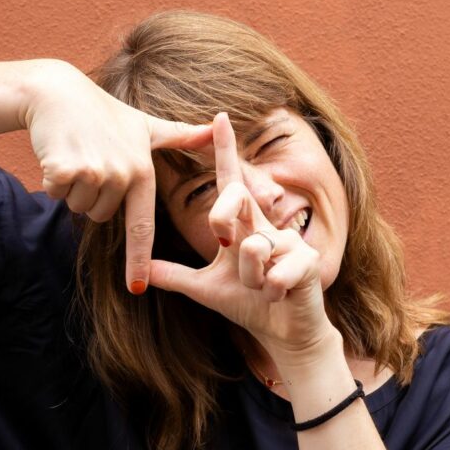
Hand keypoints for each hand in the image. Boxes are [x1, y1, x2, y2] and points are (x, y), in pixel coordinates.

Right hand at [22, 61, 213, 292]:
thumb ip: (179, 135)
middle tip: (92, 160)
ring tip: (78, 154)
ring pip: (77, 207)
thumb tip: (212, 129)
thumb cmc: (104, 112)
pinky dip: (52, 179)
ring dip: (72, 187)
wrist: (58, 93)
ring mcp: (94, 173)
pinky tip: (59, 153)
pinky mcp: (65, 169)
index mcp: (143, 171)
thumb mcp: (144, 124)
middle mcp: (122, 175)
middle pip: (100, 216)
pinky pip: (55, 194)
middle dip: (92, 196)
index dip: (137, 259)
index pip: (142, 226)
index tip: (136, 288)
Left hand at [149, 112, 334, 358]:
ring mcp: (290, 240)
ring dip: (250, 280)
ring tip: (263, 288)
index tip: (219, 117)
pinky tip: (281, 297)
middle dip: (221, 223)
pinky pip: (273, 275)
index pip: (231, 182)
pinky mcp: (308, 260)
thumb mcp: (205, 289)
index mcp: (245, 225)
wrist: (285, 332)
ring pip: (251, 250)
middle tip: (225, 249)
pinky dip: (270, 293)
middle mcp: (266, 225)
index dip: (225, 150)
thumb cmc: (250, 304)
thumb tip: (141, 271)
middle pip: (233, 200)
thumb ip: (176, 276)